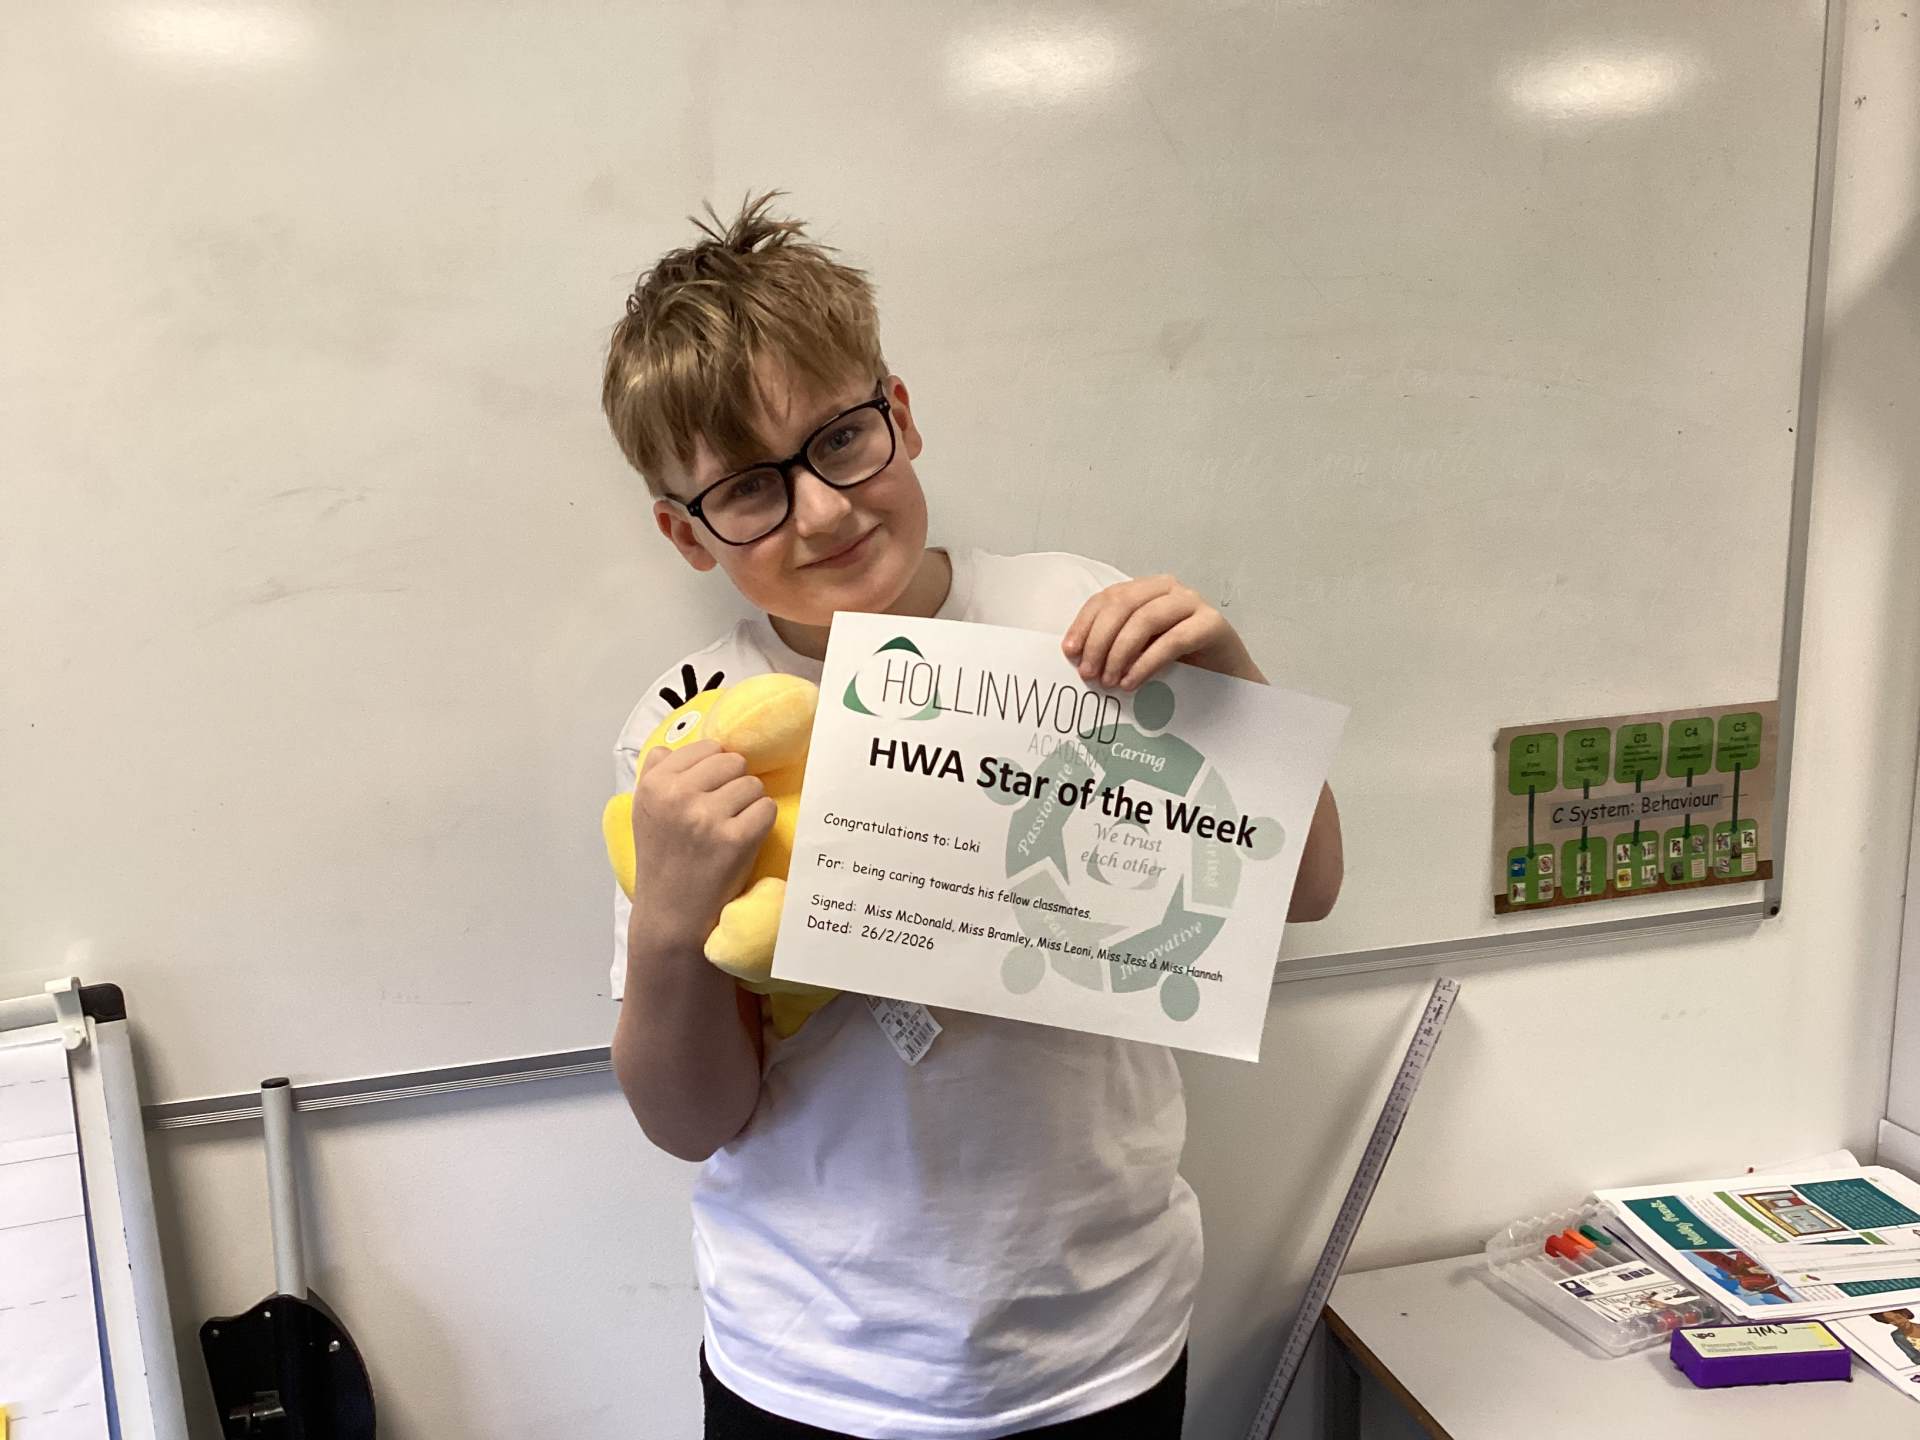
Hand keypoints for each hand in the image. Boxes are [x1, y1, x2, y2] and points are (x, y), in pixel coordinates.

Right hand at [630, 740, 777, 947]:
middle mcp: (677, 796)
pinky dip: (761, 823)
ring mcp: (707, 817)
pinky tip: (743, 840)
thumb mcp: (644, 813)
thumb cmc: (663, 861)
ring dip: (748, 805)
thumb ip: (654, 775)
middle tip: (720, 814)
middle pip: (733, 762)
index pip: (706, 747)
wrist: (671, 914)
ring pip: (752, 784)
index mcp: (654, 784)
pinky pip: (767, 808)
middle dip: (733, 784)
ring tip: (729, 829)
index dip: (715, 770)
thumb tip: (668, 747)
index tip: (706, 794)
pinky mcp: (734, 838)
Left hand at [1062, 574, 1261, 688]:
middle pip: (1122, 605)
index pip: (1106, 598)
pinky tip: (1132, 682)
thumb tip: (1077, 657)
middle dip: (1099, 640)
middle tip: (1088, 674)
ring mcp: (1193, 603)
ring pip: (1145, 619)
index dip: (1084, 624)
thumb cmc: (1181, 666)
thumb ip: (1114, 645)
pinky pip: (1172, 640)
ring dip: (1120, 652)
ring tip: (1109, 682)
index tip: (1069, 653)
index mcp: (1146, 590)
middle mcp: (1169, 589)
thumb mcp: (1140, 651)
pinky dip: (1146, 663)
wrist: (1229, 681)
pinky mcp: (1212, 624)